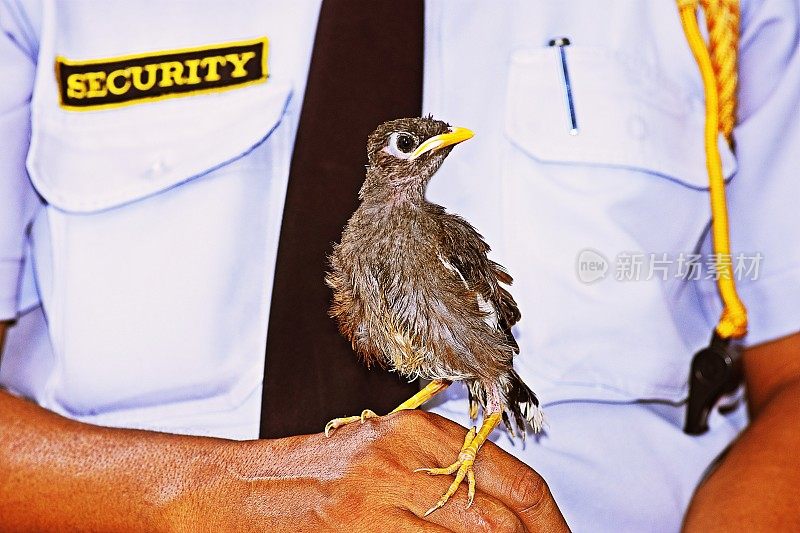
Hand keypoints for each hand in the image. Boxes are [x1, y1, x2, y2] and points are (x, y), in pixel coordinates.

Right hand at [171, 409, 568, 531]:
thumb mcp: (382, 460)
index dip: (550, 521)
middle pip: (502, 514)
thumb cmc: (308, 478)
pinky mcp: (356, 524)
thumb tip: (495, 517)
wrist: (236, 491)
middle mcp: (403, 457)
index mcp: (417, 434)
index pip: (514, 478)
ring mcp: (378, 494)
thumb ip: (437, 479)